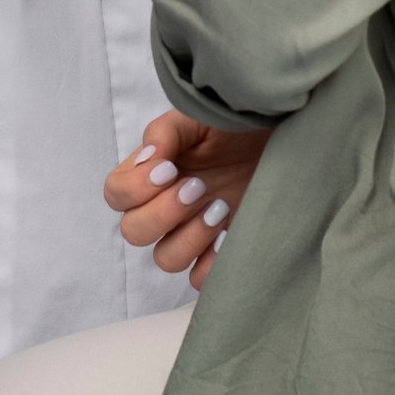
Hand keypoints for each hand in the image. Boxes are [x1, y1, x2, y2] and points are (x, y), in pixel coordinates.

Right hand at [104, 107, 269, 290]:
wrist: (277, 137)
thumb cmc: (233, 125)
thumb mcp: (197, 116)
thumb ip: (166, 132)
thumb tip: (148, 160)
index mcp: (150, 172)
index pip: (116, 194)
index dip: (136, 189)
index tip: (170, 170)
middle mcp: (164, 205)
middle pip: (134, 232)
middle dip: (164, 213)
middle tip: (198, 187)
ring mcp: (191, 231)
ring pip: (165, 259)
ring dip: (190, 237)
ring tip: (220, 207)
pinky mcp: (218, 250)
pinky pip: (200, 278)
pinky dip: (212, 262)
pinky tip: (230, 232)